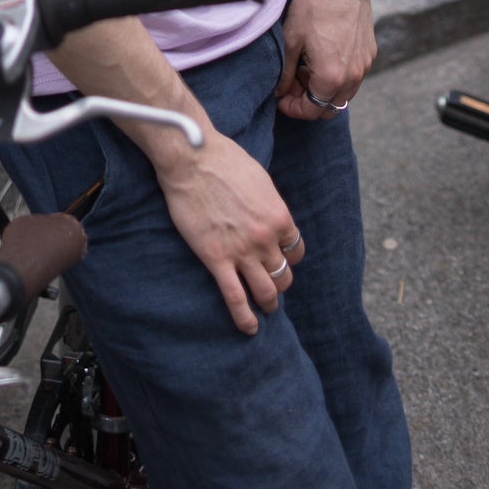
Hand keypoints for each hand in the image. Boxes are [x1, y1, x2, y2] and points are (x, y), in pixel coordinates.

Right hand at [153, 128, 303, 333]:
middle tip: (270, 284)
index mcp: (279, 216)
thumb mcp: (259, 178)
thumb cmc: (224, 160)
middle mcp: (266, 238)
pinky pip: (236, 298)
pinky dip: (245, 318)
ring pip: (266, 291)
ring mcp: (242, 252)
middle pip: (283, 275)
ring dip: (268, 303)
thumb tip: (269, 213)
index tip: (279, 259)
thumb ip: (268, 202)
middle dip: (279, 282)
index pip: (295, 250)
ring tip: (265, 309)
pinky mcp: (216, 259)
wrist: (193, 159)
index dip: (288, 257)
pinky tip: (249, 329)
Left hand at [275, 0, 375, 121]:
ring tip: (306, 67)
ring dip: (324, 89)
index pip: (312, 110)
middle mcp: (353, 76)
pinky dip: (337, 76)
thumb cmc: (313, 8)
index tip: (281, 99)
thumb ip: (286, 73)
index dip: (293, 109)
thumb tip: (281, 92)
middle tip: (292, 83)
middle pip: (329, 106)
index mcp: (331, 77)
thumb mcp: (292, 41)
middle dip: (308, 101)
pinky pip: (353, 76)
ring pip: (343, 93)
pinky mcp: (369, 53)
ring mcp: (364, 65)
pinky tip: (322, 56)